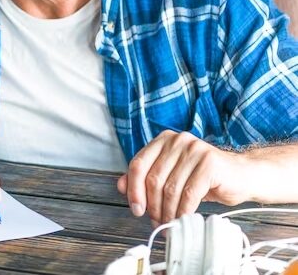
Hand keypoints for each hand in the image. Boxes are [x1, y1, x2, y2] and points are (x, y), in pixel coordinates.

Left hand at [117, 130, 246, 225]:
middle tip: (155, 220)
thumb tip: (120, 186)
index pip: (138, 164)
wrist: (243, 175)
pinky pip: (189, 193)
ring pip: (170, 188)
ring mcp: (194, 149)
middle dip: (152, 205)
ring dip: (167, 211)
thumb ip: (145, 178)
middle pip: (153, 178)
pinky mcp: (209, 163)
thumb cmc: (204, 177)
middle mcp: (177, 140)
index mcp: (163, 140)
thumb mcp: (171, 176)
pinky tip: (183, 218)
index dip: (134, 189)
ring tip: (169, 222)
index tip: (136, 209)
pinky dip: (183, 211)